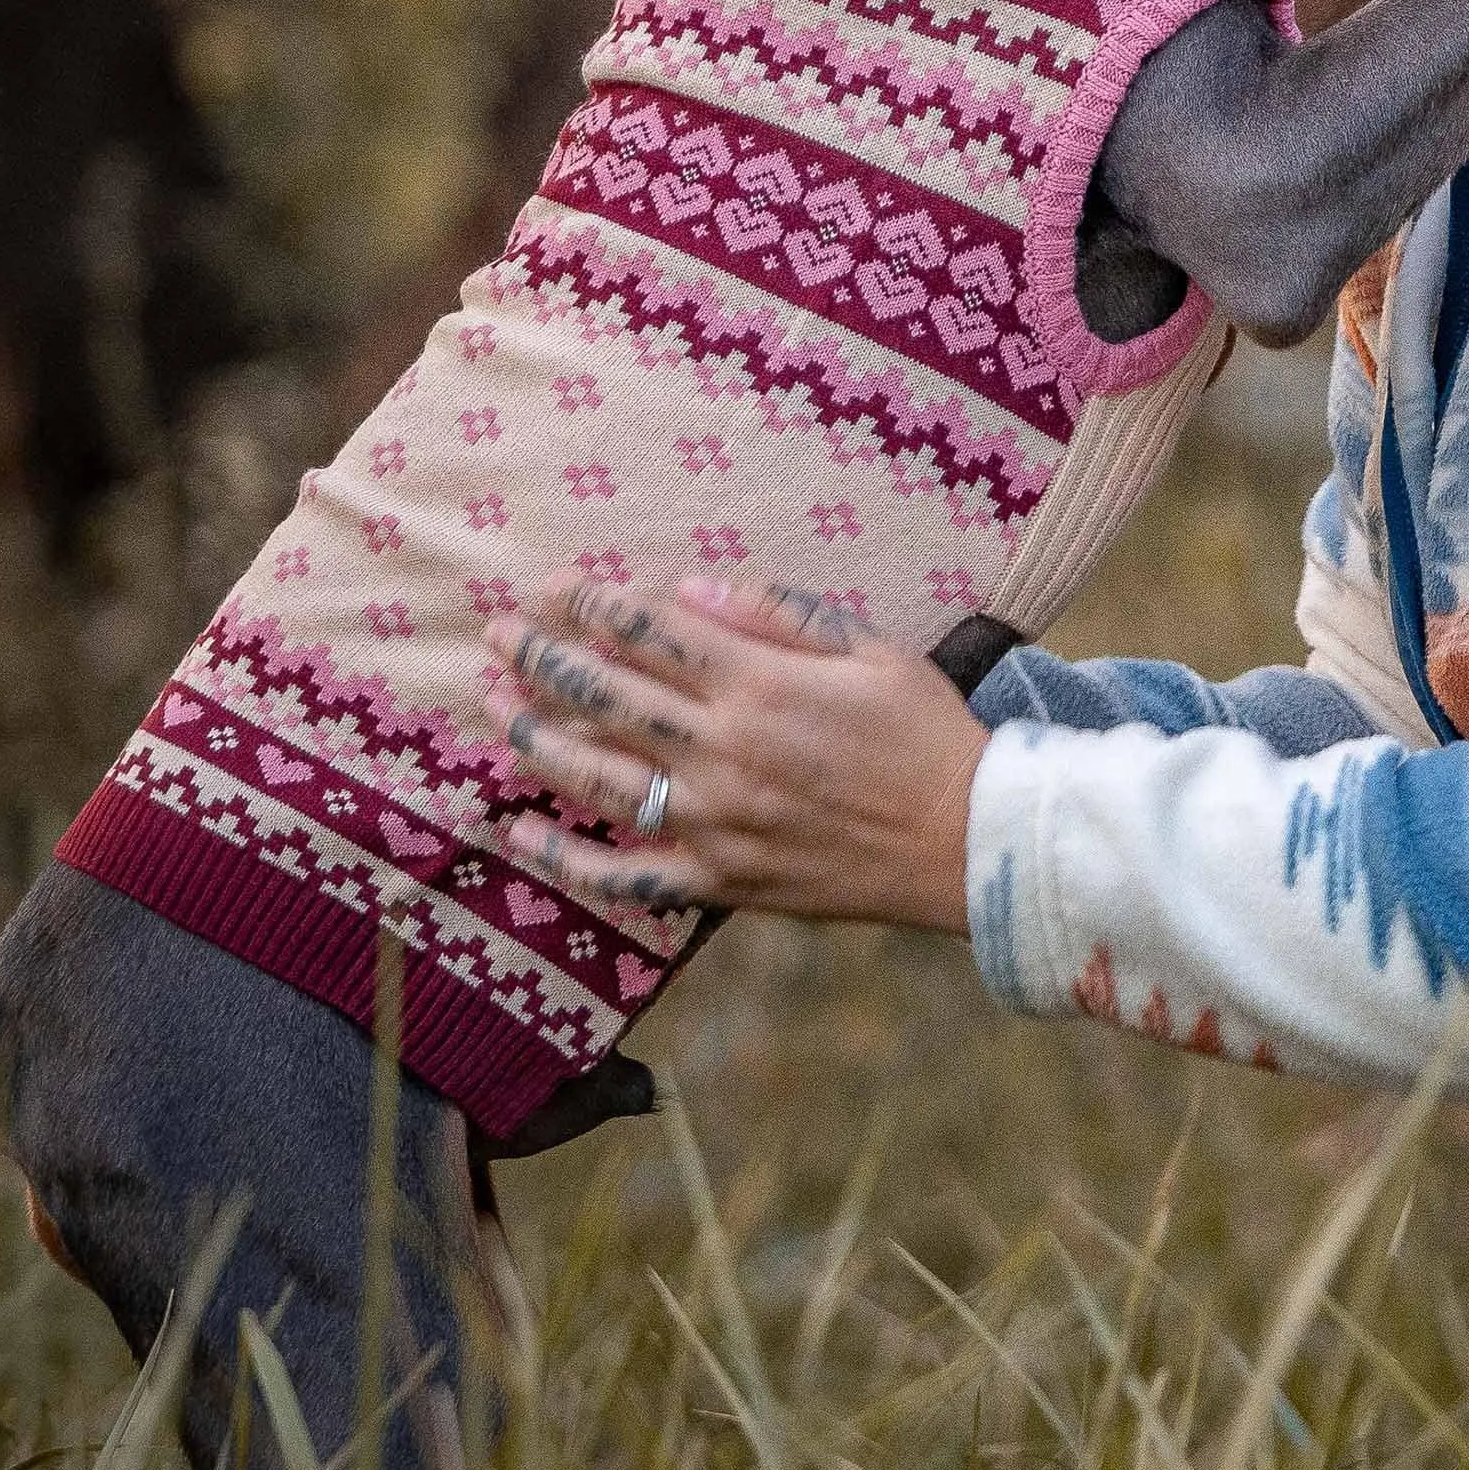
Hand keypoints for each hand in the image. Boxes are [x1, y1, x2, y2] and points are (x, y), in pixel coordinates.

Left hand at [482, 569, 988, 929]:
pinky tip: (526, 834)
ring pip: (600, 779)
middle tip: (497, 635)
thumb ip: (778, 615)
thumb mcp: (869, 648)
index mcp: (760, 686)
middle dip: (543, 660)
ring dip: (539, 741)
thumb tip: (693, 589)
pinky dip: (569, 859)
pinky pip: (627, 875)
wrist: (971, 839)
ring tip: (498, 712)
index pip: (650, 635)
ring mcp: (716, 824)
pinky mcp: (721, 883)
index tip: (552, 587)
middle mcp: (723, 753)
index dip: (593, 606)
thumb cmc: (928, 732)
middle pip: (607, 699)